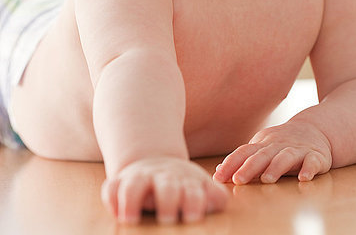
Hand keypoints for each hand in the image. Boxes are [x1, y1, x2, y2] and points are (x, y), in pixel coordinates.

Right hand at [101, 156, 228, 224]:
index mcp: (186, 183)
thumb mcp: (200, 185)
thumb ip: (213, 196)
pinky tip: (115, 212)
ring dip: (132, 200)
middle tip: (167, 219)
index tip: (193, 217)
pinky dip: (110, 198)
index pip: (193, 192)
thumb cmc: (182, 184)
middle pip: (166, 187)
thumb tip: (218, 200)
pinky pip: (110, 188)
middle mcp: (162, 179)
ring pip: (134, 185)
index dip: (194, 202)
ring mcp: (139, 179)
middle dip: (167, 201)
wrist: (155, 161)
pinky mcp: (120, 183)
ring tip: (130, 219)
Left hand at [213, 121, 331, 184]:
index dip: (231, 163)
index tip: (218, 177)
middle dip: (249, 167)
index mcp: (263, 145)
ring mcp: (297, 150)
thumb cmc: (281, 145)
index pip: (244, 152)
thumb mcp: (261, 149)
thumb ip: (242, 161)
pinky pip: (312, 162)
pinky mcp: (316, 156)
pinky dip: (309, 169)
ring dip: (276, 167)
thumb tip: (218, 173)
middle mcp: (278, 146)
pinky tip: (304, 178)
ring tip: (267, 179)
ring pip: (285, 157)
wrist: (315, 130)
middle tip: (238, 180)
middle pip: (262, 155)